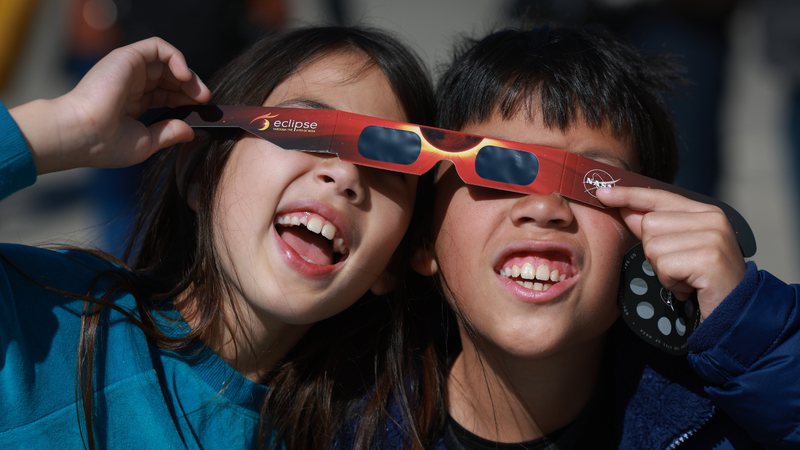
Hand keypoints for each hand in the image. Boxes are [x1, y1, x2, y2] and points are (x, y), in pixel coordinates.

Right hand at [10, 37, 211, 173]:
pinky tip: (184, 77)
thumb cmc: (105, 144)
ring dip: (188, 75)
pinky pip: (158, 47)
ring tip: (198, 93)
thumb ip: (168, 133)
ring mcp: (128, 70)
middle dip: (191, 88)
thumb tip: (190, 130)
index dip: (186, 100)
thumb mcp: (145, 142)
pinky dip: (176, 57)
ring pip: (167, 61)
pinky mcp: (127, 57)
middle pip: (170, 77)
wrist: (82, 135)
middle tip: (205, 101)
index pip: (166, 95)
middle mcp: (131, 84)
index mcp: (132, 103)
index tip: (201, 112)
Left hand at [596, 186, 745, 319]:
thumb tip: (624, 208)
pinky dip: (670, 282)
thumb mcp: (677, 250)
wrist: (736, 314)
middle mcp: (712, 218)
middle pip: (649, 223)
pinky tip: (688, 288)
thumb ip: (654, 228)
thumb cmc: (703, 282)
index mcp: (705, 212)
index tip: (601, 192)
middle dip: (654, 252)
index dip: (628, 195)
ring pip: (653, 246)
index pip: (658, 196)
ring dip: (662, 270)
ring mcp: (713, 236)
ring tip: (685, 279)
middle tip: (679, 269)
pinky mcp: (709, 258)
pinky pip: (664, 266)